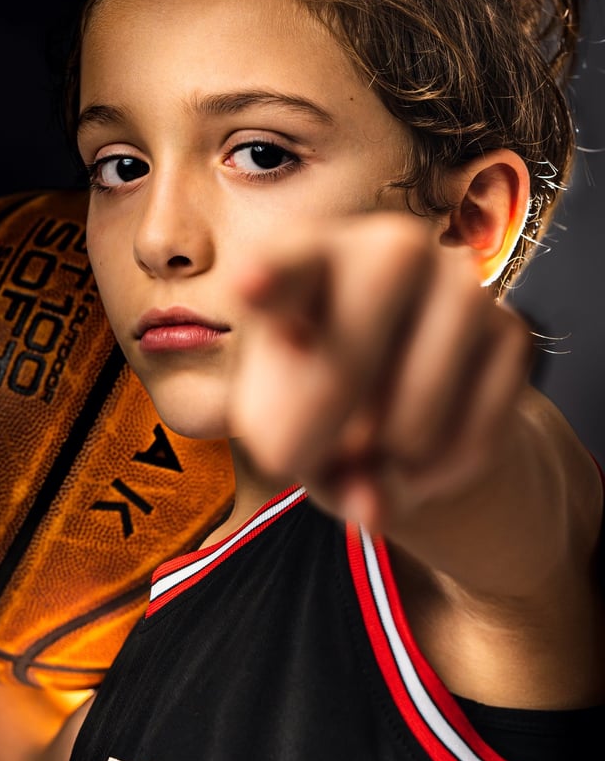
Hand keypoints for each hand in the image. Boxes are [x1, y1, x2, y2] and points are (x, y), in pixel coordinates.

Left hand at [229, 211, 531, 529]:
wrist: (404, 408)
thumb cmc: (318, 409)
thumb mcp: (293, 438)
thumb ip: (315, 470)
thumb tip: (374, 510)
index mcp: (307, 259)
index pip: (286, 265)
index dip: (271, 278)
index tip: (249, 286)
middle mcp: (388, 249)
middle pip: (355, 342)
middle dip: (328, 410)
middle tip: (295, 459)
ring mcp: (458, 282)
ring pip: (422, 394)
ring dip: (390, 448)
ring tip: (370, 447)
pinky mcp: (510, 330)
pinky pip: (477, 425)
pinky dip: (441, 468)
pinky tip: (418, 458)